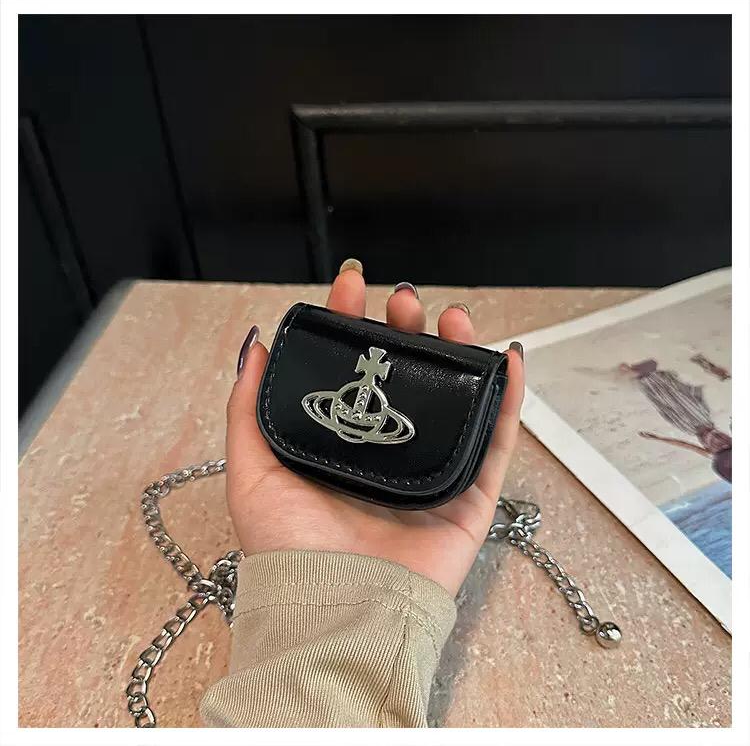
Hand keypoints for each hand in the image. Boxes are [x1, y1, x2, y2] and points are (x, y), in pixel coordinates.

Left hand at [225, 264, 524, 595]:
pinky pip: (496, 442)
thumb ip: (249, 409)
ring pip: (455, 400)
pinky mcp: (468, 496)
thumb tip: (256, 344)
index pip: (351, 369)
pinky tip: (507, 360)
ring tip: (453, 318)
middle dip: (406, 331)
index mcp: (340, 442)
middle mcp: (386, 451)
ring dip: (458, 353)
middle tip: (402, 304)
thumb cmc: (288, 551)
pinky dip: (509, 400)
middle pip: (407, 377)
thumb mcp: (252, 473)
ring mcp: (430, 471)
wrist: (333, 615)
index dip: (352, 323)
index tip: (350, 286)